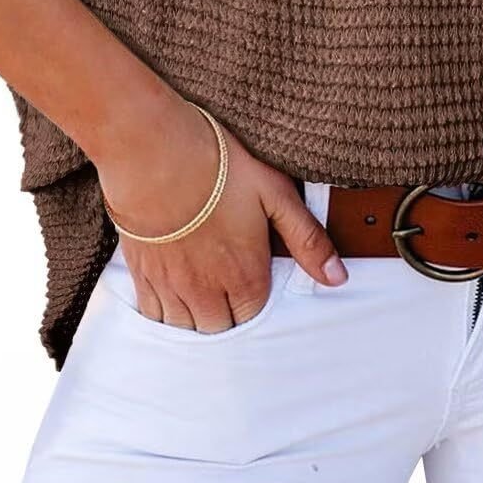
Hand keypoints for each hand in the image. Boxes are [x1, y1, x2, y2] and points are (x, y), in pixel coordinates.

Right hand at [94, 93, 348, 331]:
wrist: (155, 152)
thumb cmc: (218, 166)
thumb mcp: (276, 194)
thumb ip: (308, 239)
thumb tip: (339, 278)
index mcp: (245, 277)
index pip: (255, 317)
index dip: (257, 301)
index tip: (254, 281)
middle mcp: (208, 293)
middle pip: (222, 329)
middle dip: (228, 315)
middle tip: (229, 286)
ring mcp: (172, 287)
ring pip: (187, 328)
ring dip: (197, 317)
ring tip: (203, 291)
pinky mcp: (143, 274)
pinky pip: (154, 315)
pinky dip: (165, 312)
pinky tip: (172, 290)